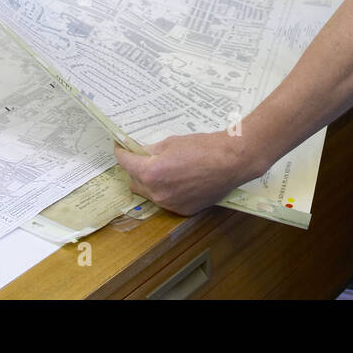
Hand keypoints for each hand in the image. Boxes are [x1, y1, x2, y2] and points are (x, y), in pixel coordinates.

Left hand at [114, 130, 254, 215]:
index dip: (121, 152)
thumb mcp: (171, 143)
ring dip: (149, 182)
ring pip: (149, 194)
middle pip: (134, 181)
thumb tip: (140, 153)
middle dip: (135, 169)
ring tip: (162, 169)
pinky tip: (177, 180)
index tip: (120, 147)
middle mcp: (157, 193)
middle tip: (143, 157)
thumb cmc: (203, 148)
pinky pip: (166, 201)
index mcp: (151, 173)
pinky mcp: (183, 210)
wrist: (232, 161)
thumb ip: (151, 151)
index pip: (125, 163)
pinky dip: (166, 191)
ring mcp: (170, 204)